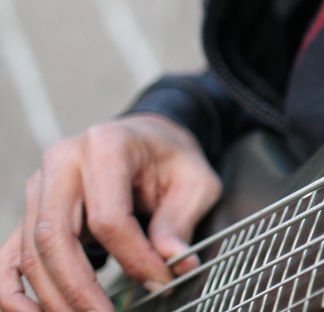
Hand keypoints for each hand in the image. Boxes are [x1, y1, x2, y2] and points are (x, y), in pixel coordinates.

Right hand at [0, 115, 221, 311]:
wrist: (148, 137)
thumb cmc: (169, 157)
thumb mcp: (195, 179)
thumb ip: (181, 221)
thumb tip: (178, 263)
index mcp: (106, 145)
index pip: (109, 216)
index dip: (134, 258)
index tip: (160, 282)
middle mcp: (62, 163)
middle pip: (55, 237)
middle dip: (79, 288)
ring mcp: (39, 188)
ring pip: (30, 252)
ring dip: (52, 297)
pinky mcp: (30, 211)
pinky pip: (8, 257)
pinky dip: (13, 292)